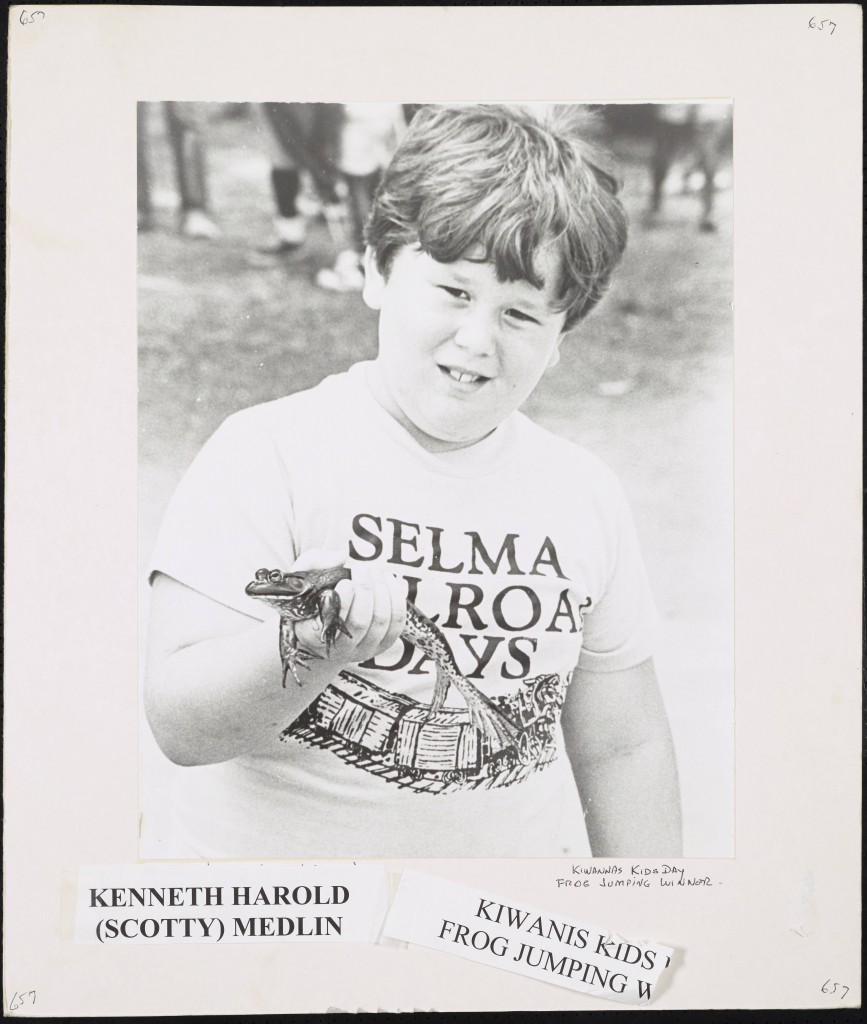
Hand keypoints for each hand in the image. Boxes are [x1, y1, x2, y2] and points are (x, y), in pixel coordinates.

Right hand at [290, 549, 406, 667]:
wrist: (326, 615)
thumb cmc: (314, 593)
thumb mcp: (303, 575)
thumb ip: (315, 562)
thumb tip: (341, 557)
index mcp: (312, 636)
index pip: (330, 626)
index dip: (342, 603)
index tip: (346, 582)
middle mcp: (338, 650)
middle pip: (360, 622)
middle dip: (365, 589)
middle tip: (361, 569)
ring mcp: (363, 649)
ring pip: (381, 621)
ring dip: (381, 590)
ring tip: (373, 570)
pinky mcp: (384, 644)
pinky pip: (397, 622)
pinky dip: (396, 597)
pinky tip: (387, 579)